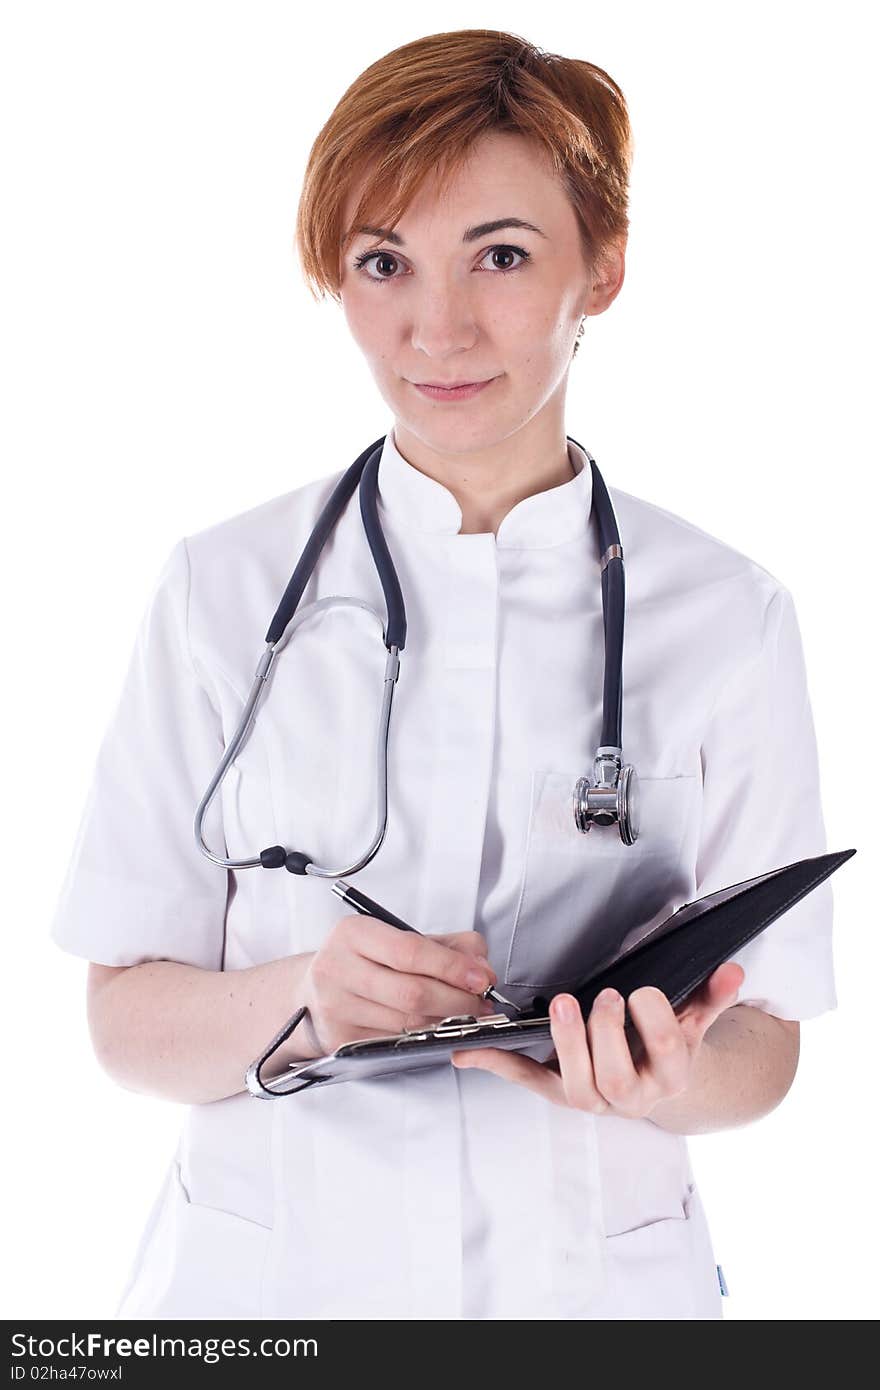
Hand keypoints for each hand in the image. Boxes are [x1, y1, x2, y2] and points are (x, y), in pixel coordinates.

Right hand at [299, 918, 497, 1055]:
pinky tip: (437, 1027)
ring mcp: (336, 1007)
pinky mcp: (340, 1039)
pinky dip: (425, 1037)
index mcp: (353, 933)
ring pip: (407, 1023)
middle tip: (481, 1003)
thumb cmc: (364, 960)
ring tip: (466, 1015)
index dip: (452, 968)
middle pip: (412, 993)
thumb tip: (481, 968)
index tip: (482, 978)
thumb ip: (447, 945)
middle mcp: (337, 968)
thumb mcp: (399, 939)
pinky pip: (396, 1042)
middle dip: (458, 1001)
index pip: (410, 952)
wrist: (313, 988)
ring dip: (447, 1022)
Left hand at [451, 962, 744, 1117]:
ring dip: (566, 1045)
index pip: (667, 1052)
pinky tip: (469, 1050)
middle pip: (616, 1075)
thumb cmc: (669, 1045)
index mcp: (670, 1076)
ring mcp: (593, 1098)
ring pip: (576, 1085)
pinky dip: (497, 1065)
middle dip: (607, 1035)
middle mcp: (631, 1097)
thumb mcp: (693, 1021)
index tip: (641, 991)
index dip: (654, 1023)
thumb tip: (734, 970)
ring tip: (561, 1005)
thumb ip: (711, 996)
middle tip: (604, 996)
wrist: (657, 1086)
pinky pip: (528, 1081)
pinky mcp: (558, 1092)